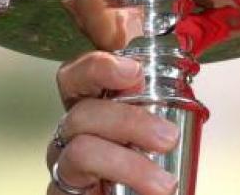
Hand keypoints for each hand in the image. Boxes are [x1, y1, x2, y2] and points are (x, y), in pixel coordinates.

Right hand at [47, 51, 180, 194]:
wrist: (136, 193)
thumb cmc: (144, 157)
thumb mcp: (155, 120)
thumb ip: (156, 92)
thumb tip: (178, 58)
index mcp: (92, 103)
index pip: (78, 74)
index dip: (99, 68)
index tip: (134, 72)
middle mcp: (72, 129)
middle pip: (84, 112)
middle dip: (130, 122)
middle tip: (169, 138)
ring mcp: (64, 161)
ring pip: (82, 149)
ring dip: (128, 164)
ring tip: (164, 184)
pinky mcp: (61, 191)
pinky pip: (76, 186)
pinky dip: (112, 187)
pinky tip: (142, 193)